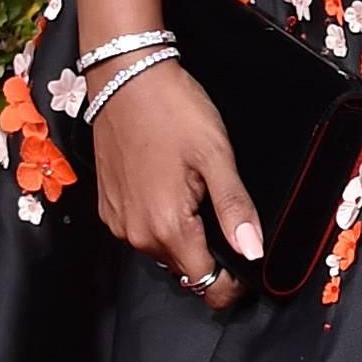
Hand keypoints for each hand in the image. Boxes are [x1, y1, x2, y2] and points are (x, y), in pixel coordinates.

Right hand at [89, 57, 262, 310]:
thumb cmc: (174, 111)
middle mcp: (137, 233)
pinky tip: (172, 189)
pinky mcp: (108, 207)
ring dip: (186, 238)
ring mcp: (118, 221)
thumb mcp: (216, 156)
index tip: (249, 264)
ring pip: (163, 252)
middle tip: (228, 217)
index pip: (205, 284)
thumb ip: (234, 208)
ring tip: (199, 196)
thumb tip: (253, 252)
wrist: (124, 77)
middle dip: (210, 257)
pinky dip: (161, 222)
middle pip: (184, 270)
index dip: (232, 284)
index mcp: (167, 226)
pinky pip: (142, 232)